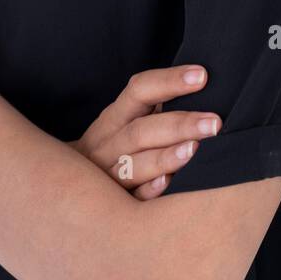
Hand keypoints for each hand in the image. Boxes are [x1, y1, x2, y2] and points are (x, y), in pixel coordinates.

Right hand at [67, 66, 220, 199]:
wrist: (66, 186)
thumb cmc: (114, 146)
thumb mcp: (124, 121)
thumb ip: (155, 108)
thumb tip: (204, 86)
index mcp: (114, 117)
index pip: (139, 90)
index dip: (169, 81)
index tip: (202, 76)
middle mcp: (107, 143)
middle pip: (141, 130)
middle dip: (179, 124)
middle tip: (214, 122)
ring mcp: (107, 174)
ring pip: (134, 164)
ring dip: (165, 157)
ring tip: (194, 149)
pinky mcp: (113, 203)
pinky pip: (131, 198)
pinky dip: (148, 191)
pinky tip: (168, 184)